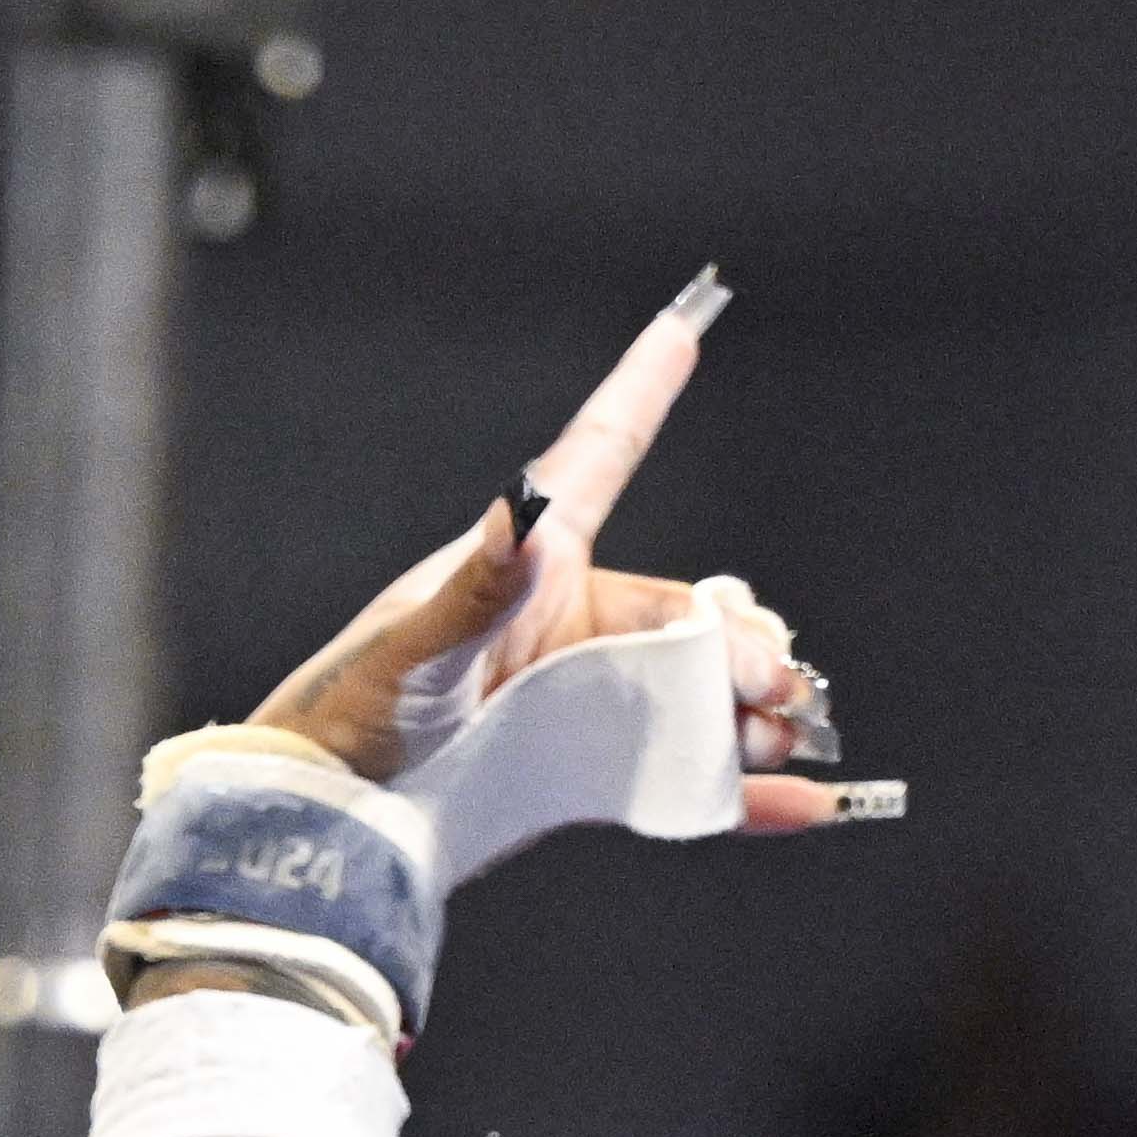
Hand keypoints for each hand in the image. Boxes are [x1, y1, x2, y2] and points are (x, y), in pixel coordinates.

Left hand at [229, 273, 867, 835]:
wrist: (331, 814)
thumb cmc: (353, 710)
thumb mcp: (412, 647)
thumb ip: (474, 588)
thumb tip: (520, 516)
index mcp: (531, 565)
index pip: (598, 457)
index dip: (641, 389)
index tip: (686, 321)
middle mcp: (572, 623)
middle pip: (688, 613)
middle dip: (741, 640)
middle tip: (768, 680)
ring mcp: (589, 699)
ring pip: (701, 690)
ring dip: (754, 709)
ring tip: (789, 732)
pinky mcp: (593, 772)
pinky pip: (686, 775)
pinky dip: (747, 793)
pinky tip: (805, 801)